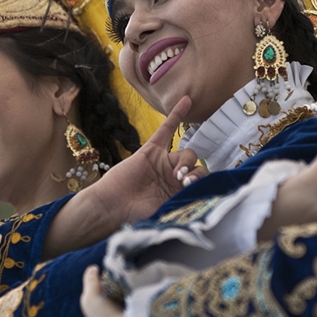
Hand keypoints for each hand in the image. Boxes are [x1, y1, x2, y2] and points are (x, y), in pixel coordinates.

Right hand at [42, 97, 199, 258]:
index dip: (201, 182)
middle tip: (184, 182)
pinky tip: (187, 101)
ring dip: (185, 160)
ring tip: (177, 174)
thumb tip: (204, 206)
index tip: (192, 190)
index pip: (201, 180)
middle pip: (196, 165)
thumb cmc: (136, 216)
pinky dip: (176, 116)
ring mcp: (162, 162)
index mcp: (179, 191)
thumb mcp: (166, 213)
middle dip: (194, 172)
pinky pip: (166, 130)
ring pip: (184, 152)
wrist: (111, 208)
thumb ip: (183, 204)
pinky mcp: (150, 151)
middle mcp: (173, 176)